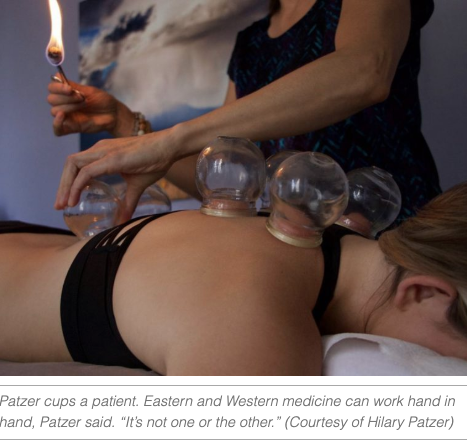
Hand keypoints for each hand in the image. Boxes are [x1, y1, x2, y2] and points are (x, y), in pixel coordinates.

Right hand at [47, 76, 133, 136]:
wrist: (114, 114)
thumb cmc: (103, 101)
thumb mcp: (90, 91)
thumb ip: (74, 86)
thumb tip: (58, 77)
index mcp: (67, 93)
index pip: (52, 88)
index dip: (57, 87)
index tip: (70, 89)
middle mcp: (64, 104)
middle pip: (51, 99)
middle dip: (65, 98)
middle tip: (82, 99)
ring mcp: (67, 117)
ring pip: (54, 111)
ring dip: (68, 107)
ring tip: (83, 105)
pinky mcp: (71, 128)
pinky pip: (57, 130)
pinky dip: (56, 124)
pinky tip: (63, 116)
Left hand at [54, 129, 177, 221]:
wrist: (169, 146)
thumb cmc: (155, 161)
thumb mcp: (137, 185)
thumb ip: (128, 202)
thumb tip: (123, 221)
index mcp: (103, 153)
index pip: (77, 166)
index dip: (68, 183)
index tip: (66, 202)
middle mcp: (99, 149)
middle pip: (70, 165)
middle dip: (62, 186)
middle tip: (60, 206)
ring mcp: (104, 152)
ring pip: (72, 166)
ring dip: (65, 186)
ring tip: (64, 204)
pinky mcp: (112, 158)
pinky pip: (86, 172)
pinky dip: (77, 186)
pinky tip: (75, 199)